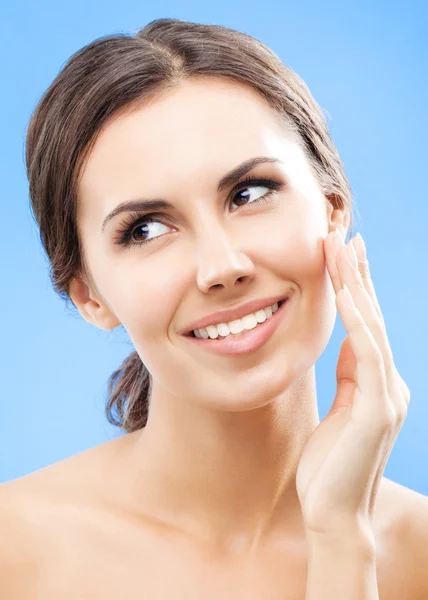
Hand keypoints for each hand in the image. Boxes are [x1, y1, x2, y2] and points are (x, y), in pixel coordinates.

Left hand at [295, 229, 410, 540]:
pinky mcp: (378, 409)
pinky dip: (356, 320)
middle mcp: (388, 383)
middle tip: (345, 234)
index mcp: (376, 383)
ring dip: (355, 285)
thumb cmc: (329, 465)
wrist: (333, 514)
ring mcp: (387, 395)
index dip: (354, 288)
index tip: (342, 254)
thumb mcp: (339, 410)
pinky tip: (344, 292)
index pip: (364, 325)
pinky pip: (367, 354)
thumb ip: (348, 376)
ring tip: (342, 247)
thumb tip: (350, 341)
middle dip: (356, 275)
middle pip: (370, 317)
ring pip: (370, 327)